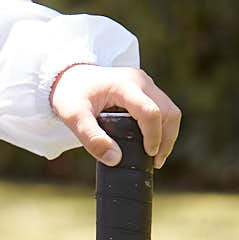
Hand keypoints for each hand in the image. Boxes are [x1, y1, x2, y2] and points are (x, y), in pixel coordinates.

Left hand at [49, 64, 180, 167]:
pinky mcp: (145, 90)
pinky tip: (152, 144)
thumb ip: (91, 138)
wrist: (68, 77)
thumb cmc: (70, 95)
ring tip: (156, 157)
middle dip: (166, 139)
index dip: (154, 136)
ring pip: (170, 110)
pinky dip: (162, 128)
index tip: (149, 155)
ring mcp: (145, 84)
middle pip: (168, 111)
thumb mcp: (73, 117)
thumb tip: (115, 159)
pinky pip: (163, 109)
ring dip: (167, 134)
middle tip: (156, 162)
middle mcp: (140, 81)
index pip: (150, 112)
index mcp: (125, 85)